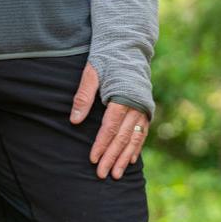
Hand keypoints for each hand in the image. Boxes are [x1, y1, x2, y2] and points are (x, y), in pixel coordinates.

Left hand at [69, 62, 149, 179]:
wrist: (128, 47)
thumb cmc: (107, 59)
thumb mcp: (91, 73)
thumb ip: (83, 96)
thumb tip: (74, 121)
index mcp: (122, 97)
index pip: (110, 127)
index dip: (102, 144)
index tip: (93, 159)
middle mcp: (136, 105)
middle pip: (122, 137)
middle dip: (112, 157)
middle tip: (102, 174)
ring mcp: (143, 108)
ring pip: (134, 138)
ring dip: (124, 157)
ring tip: (116, 174)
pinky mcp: (145, 109)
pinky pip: (142, 132)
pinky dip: (136, 147)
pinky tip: (130, 159)